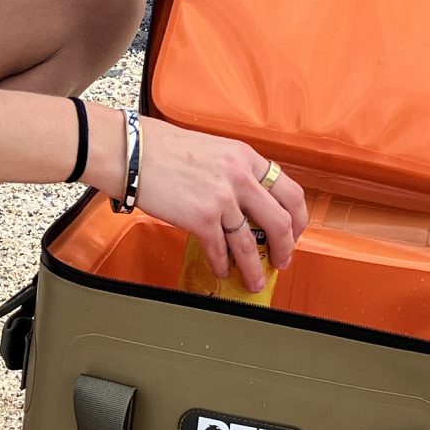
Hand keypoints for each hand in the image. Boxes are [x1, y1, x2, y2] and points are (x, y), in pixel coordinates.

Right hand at [128, 117, 309, 294]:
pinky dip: (223, 265)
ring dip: (255, 268)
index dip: (298, 218)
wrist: (131, 151)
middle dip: (286, 248)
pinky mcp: (200, 218)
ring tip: (255, 280)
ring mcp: (222, 198)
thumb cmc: (162, 148)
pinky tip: (222, 270)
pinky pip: (220, 250)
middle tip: (282, 260)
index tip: (294, 232)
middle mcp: (240, 176)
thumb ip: (235, 172)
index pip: (290, 191)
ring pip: (251, 244)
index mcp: (246, 157)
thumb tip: (247, 203)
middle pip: (281, 221)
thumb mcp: (214, 150)